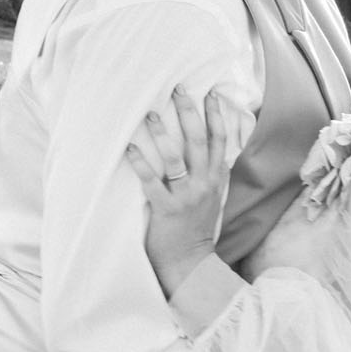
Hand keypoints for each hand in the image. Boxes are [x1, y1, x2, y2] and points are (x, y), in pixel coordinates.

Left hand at [124, 87, 230, 296]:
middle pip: (199, 141)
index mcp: (217, 179)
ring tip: (149, 113)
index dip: (216, 115)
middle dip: (188, 112)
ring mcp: (187, 197)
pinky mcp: (167, 210)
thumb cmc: (197, 227)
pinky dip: (141, 163)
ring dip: (163, 133)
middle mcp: (205, 184)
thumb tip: (210, 144)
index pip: (220, 140)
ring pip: (176, 158)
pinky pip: (152, 182)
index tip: (210, 92)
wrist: (191, 262)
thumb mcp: (213, 197)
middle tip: (177, 88)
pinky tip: (130, 148)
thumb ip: (212, 172)